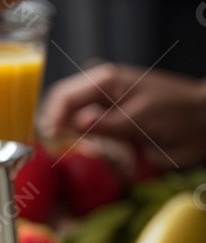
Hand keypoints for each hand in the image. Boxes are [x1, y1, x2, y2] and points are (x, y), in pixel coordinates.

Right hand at [39, 63, 205, 169]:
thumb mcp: (140, 117)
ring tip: (112, 156)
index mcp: (103, 81)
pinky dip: (100, 158)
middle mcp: (97, 98)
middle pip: (62, 117)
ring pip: (75, 136)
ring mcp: (102, 118)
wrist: (202, 124)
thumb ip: (106, 122)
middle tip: (80, 154)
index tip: (52, 142)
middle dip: (67, 138)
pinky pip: (92, 148)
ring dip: (89, 150)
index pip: (62, 97)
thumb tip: (73, 123)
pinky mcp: (109, 136)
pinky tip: (118, 161)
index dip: (52, 119)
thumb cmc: (176, 112)